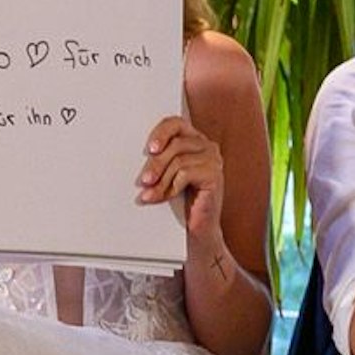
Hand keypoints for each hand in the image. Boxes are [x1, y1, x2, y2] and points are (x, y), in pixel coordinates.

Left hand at [137, 115, 224, 246]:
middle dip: (155, 164)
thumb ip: (159, 161)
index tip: (149, 149)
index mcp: (194, 140)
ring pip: (179, 161)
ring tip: (150, 194)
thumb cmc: (181, 202)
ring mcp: (213, 160)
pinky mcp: (214, 175)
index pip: (175, 124)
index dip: (160, 133)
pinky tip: (167, 197)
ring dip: (161, 180)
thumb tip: (139, 157)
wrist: (199, 230)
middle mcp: (207, 146)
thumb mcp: (167, 176)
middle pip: (175, 144)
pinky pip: (186, 174)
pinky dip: (172, 187)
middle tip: (143, 181)